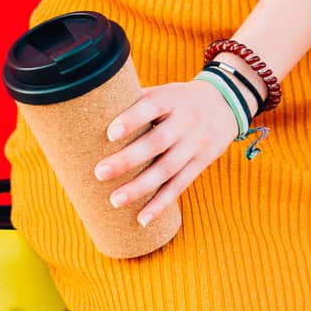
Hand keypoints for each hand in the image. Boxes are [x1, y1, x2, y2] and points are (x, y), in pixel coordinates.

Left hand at [91, 80, 240, 226]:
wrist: (226, 102)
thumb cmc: (177, 99)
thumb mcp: (161, 91)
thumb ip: (131, 100)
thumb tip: (84, 108)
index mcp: (170, 99)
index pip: (150, 107)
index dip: (130, 120)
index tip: (109, 134)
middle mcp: (184, 122)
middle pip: (156, 143)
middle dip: (128, 160)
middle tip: (99, 173)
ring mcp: (194, 145)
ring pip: (167, 169)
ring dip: (141, 188)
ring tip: (114, 201)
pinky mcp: (200, 163)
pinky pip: (179, 186)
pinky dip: (161, 204)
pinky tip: (142, 219)